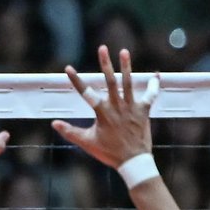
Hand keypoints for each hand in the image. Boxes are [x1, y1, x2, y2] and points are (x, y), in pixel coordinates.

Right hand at [52, 45, 157, 168]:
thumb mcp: (87, 143)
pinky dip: (153, 86)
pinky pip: (150, 96)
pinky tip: (156, 75)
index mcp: (102, 113)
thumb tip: (54, 123)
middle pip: (110, 81)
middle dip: (105, 63)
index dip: (76, 80)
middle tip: (102, 48)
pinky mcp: (143, 111)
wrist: (133, 161)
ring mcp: (131, 107)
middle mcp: (117, 106)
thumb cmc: (109, 152)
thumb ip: (70, 132)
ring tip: (124, 51)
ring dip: (126, 66)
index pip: (86, 93)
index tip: (68, 68)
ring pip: (129, 83)